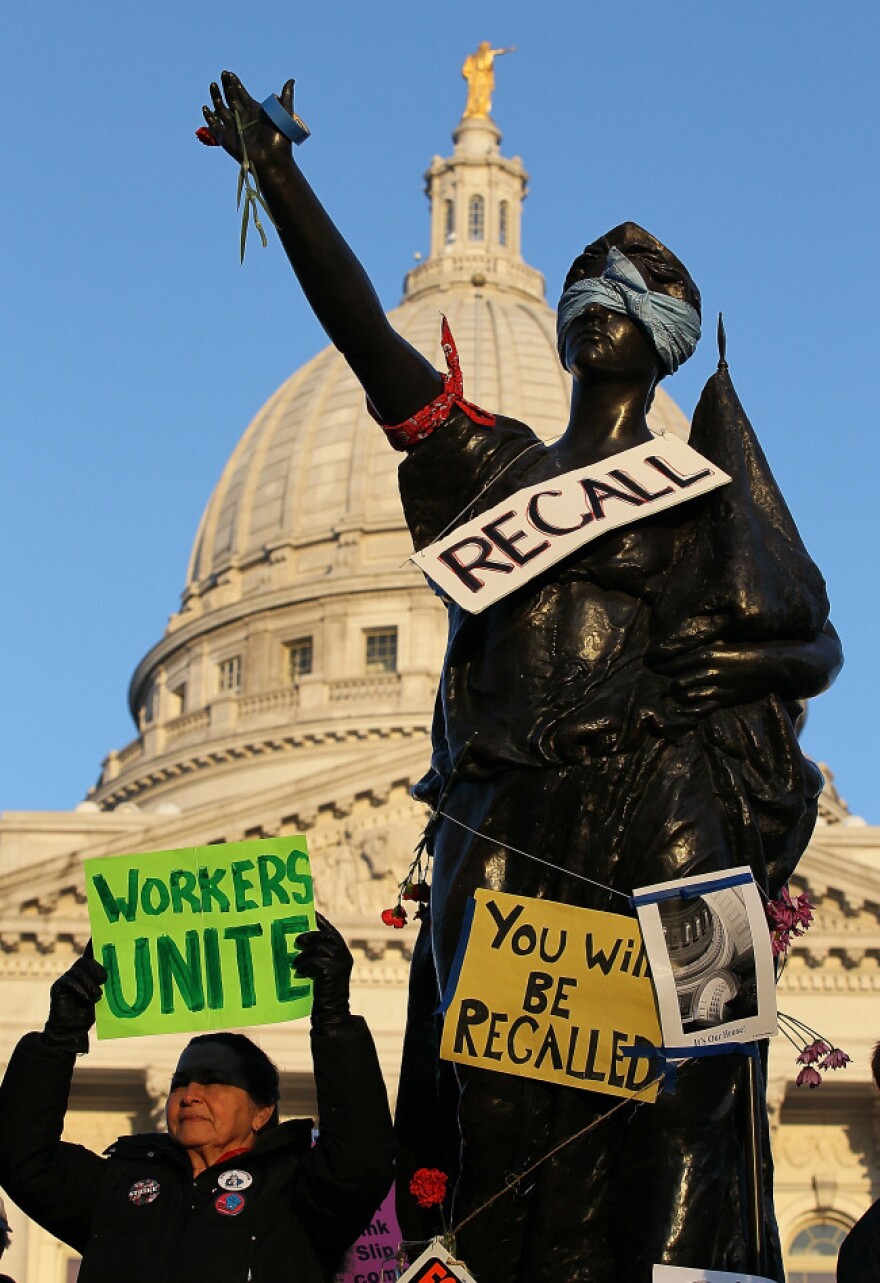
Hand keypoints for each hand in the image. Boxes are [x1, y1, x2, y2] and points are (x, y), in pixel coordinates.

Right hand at [43, 940, 107, 1053]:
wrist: (72, 1029)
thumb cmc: (91, 1011)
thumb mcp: (103, 995)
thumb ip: (107, 983)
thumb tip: (123, 972)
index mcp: (90, 970)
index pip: (92, 952)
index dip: (95, 941)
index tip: (102, 930)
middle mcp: (77, 970)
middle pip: (85, 960)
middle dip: (96, 967)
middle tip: (105, 979)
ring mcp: (67, 977)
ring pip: (78, 970)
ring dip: (89, 982)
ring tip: (98, 995)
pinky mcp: (58, 986)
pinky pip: (68, 981)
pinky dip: (80, 989)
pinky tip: (87, 999)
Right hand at [202, 71, 294, 175]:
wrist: (272, 160)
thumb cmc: (280, 140)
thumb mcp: (284, 114)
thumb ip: (286, 97)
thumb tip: (291, 80)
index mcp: (254, 111)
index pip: (241, 94)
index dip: (235, 84)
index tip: (230, 74)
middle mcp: (242, 118)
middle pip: (231, 98)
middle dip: (226, 85)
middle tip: (223, 74)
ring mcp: (233, 127)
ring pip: (221, 108)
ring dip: (216, 96)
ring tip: (213, 84)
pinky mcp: (225, 138)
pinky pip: (214, 125)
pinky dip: (209, 117)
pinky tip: (205, 107)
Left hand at [293, 914, 352, 1027]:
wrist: (332, 1010)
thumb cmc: (324, 990)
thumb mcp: (324, 969)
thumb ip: (320, 956)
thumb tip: (301, 941)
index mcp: (343, 952)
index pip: (332, 931)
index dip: (321, 921)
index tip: (310, 913)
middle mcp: (345, 955)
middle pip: (327, 936)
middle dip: (311, 935)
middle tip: (297, 940)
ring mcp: (340, 962)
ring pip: (319, 947)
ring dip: (304, 953)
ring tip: (295, 961)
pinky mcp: (332, 971)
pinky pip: (314, 960)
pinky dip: (304, 964)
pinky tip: (298, 971)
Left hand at [649, 642, 782, 715]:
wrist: (769, 664)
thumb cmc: (744, 652)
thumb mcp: (719, 647)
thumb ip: (700, 654)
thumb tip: (679, 658)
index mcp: (704, 654)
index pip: (672, 664)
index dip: (659, 669)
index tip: (651, 671)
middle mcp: (707, 670)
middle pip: (676, 683)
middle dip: (668, 688)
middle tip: (662, 690)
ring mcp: (716, 686)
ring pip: (686, 697)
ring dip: (679, 699)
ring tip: (675, 700)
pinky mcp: (724, 699)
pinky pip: (700, 708)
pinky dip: (691, 710)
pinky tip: (688, 709)